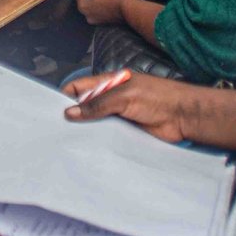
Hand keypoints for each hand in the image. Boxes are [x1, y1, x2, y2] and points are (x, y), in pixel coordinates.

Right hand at [61, 70, 197, 142]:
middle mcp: (111, 100)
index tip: (52, 111)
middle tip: (57, 132)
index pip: (80, 87)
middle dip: (73, 117)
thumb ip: (98, 104)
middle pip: (86, 107)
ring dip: (86, 132)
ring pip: (95, 124)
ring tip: (69, 145)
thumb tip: (70, 113)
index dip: (66, 97)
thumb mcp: (125, 96)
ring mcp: (119, 117)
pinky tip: (89, 151)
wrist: (183, 116)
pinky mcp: (127, 133)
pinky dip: (99, 143)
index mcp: (109, 84)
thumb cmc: (158, 97)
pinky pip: (108, 137)